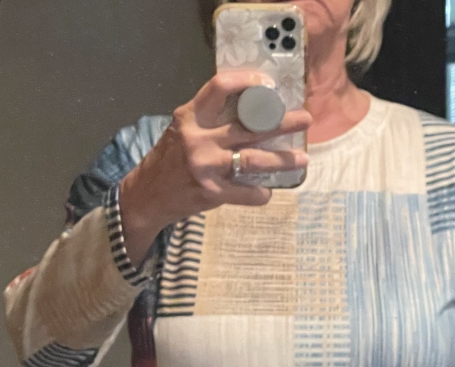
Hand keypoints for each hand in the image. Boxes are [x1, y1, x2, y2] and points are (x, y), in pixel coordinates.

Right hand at [118, 70, 311, 265]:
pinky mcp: (211, 193)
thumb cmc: (171, 159)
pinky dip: (261, 194)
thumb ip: (210, 119)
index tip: (270, 85)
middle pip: (248, 125)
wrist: (148, 195)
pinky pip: (246, 193)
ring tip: (303, 159)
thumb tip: (251, 109)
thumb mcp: (184, 130)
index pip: (220, 87)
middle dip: (281, 121)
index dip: (248, 82)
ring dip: (282, 160)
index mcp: (191, 116)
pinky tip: (268, 192)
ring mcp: (206, 167)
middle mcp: (199, 139)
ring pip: (253, 160)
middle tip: (306, 119)